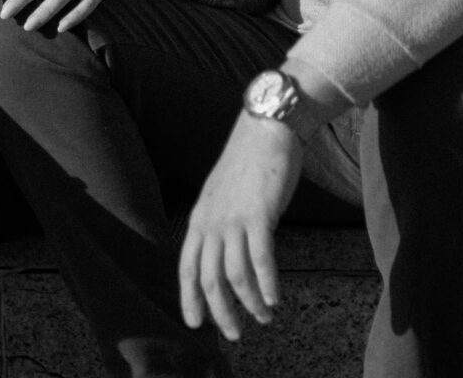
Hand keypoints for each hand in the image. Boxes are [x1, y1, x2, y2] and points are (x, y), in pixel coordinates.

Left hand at [178, 112, 303, 340]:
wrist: (265, 129)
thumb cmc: (247, 162)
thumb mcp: (221, 195)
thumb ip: (220, 222)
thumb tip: (226, 251)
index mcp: (199, 218)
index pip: (187, 268)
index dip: (190, 299)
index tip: (195, 324)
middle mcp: (211, 222)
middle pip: (209, 279)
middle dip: (221, 312)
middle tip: (235, 334)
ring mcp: (234, 219)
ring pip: (236, 275)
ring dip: (250, 303)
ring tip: (264, 317)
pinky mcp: (259, 215)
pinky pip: (261, 260)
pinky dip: (268, 284)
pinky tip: (275, 299)